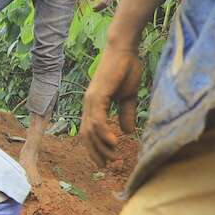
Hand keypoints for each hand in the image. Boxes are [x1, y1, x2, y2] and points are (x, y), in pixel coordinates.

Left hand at [79, 46, 142, 166]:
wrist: (125, 49)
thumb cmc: (126, 69)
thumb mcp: (128, 97)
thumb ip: (125, 114)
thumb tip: (127, 131)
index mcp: (94, 106)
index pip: (89, 133)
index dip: (95, 148)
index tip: (105, 161)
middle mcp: (88, 105)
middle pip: (87, 136)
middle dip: (96, 152)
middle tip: (108, 164)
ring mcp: (91, 100)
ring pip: (91, 131)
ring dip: (101, 146)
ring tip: (113, 157)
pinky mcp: (97, 95)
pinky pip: (97, 119)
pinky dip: (103, 132)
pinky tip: (113, 142)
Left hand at [90, 0, 118, 10]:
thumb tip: (91, 0)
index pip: (103, 1)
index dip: (98, 6)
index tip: (92, 8)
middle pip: (107, 4)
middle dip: (100, 8)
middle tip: (94, 10)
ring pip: (110, 2)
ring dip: (103, 6)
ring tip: (97, 8)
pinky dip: (106, 2)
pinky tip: (101, 3)